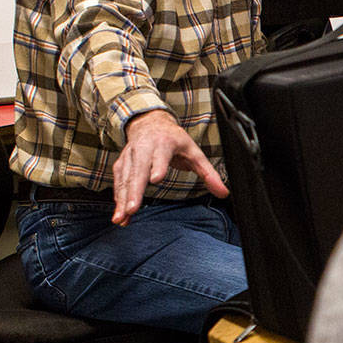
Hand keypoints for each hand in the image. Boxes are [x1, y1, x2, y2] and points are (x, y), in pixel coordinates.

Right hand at [112, 109, 228, 224]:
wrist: (150, 123)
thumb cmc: (174, 140)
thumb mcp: (194, 153)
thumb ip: (209, 174)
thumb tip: (224, 193)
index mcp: (164, 144)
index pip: (161, 156)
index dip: (158, 166)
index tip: (156, 179)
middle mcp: (144, 149)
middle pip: (138, 170)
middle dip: (134, 191)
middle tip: (132, 209)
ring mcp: (130, 156)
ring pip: (125, 179)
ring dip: (122, 200)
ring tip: (122, 218)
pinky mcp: (122, 164)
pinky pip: (118, 182)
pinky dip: (118, 199)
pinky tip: (121, 214)